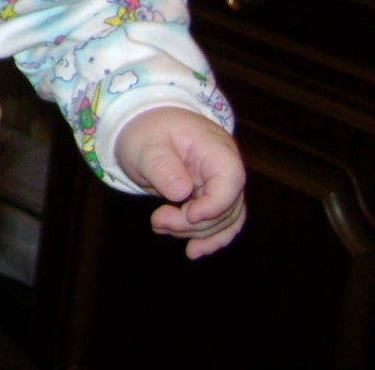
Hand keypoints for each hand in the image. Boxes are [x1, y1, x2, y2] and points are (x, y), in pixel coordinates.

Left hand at [114, 106, 246, 258]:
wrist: (145, 124)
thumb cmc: (146, 130)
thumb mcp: (146, 145)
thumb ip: (162, 166)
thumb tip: (181, 192)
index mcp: (215, 148)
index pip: (230, 181)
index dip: (214, 205)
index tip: (188, 215)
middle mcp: (225, 167)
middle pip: (226, 207)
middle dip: (193, 223)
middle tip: (157, 221)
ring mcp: (221, 183)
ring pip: (224, 220)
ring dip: (195, 232)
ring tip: (160, 226)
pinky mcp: (213, 196)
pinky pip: (221, 222)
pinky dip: (209, 238)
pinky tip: (194, 252)